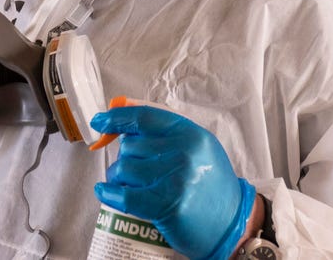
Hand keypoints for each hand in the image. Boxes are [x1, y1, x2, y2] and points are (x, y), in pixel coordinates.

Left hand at [90, 105, 255, 259]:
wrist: (232, 222)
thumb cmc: (211, 185)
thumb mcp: (197, 147)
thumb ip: (164, 130)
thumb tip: (123, 109)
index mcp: (191, 134)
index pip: (145, 118)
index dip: (117, 117)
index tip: (100, 121)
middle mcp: (184, 152)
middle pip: (131, 146)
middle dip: (125, 158)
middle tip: (132, 171)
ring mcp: (175, 178)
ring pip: (124, 169)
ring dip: (119, 178)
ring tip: (130, 186)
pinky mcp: (166, 205)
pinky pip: (124, 196)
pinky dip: (109, 194)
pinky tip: (105, 192)